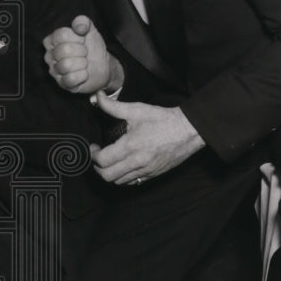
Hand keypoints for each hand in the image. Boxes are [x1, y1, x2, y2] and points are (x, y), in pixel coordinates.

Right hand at [43, 15, 122, 93]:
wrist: (103, 65)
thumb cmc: (92, 47)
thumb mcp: (90, 30)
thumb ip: (83, 22)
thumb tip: (78, 26)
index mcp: (52, 40)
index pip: (61, 35)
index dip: (77, 37)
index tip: (83, 40)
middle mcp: (49, 55)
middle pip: (63, 50)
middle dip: (81, 51)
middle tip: (85, 53)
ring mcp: (54, 71)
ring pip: (66, 65)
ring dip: (82, 64)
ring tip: (84, 63)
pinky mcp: (62, 84)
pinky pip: (70, 79)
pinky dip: (82, 76)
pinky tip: (84, 74)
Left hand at [88, 92, 205, 184]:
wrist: (188, 131)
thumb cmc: (162, 119)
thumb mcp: (136, 109)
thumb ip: (113, 106)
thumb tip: (97, 97)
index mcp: (131, 146)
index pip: (103, 160)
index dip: (93, 155)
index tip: (94, 147)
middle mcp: (137, 162)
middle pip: (107, 176)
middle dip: (97, 167)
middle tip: (98, 156)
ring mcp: (146, 170)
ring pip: (119, 182)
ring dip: (109, 173)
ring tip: (109, 162)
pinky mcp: (153, 174)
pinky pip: (133, 183)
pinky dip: (123, 178)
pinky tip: (123, 167)